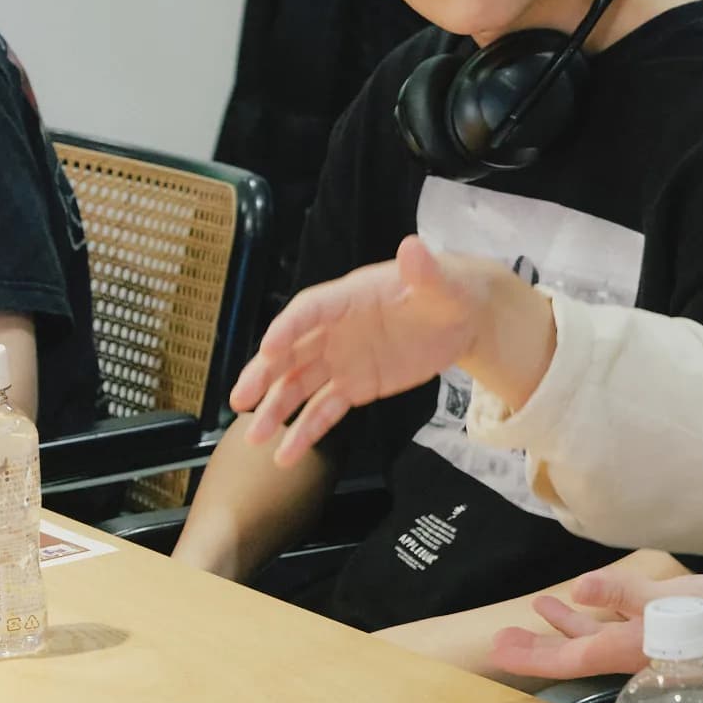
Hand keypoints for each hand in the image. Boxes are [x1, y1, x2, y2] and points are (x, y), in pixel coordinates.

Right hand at [231, 238, 523, 466]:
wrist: (461, 318)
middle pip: (291, 351)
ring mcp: (341, 360)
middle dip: (265, 374)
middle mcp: (334, 330)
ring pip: (299, 386)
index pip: (309, 310)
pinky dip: (306, 431)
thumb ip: (424, 270)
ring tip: (256, 437)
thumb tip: (413, 246)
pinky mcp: (354, 386)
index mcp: (348, 298)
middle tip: (241, 398)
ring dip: (276, 409)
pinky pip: (325, 410)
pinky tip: (287, 455)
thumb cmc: (447, 291)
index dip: (288, 327)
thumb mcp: (441, 282)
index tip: (268, 346)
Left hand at [491, 566, 702, 690]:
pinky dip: (598, 614)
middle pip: (573, 652)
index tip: (498, 650)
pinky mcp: (665, 631)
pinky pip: (618, 626)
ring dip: (565, 626)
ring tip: (537, 609)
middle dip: (538, 645)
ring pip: (595, 638)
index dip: (529, 655)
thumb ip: (624, 594)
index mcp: (625, 649)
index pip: (566, 658)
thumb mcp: (671, 601)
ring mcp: (647, 643)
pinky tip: (593, 600)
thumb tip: (579, 586)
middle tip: (502, 637)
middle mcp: (630, 652)